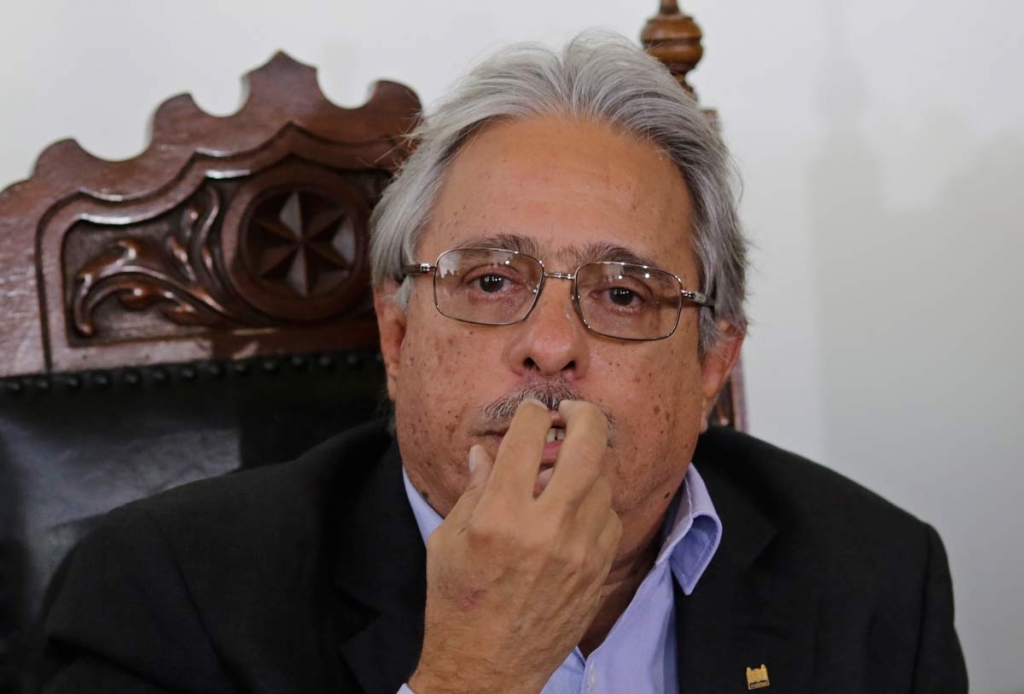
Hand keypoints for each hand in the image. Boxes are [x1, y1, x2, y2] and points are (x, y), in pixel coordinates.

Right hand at [409, 399, 621, 693]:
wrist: (487, 668)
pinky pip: (611, 513)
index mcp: (501, 516)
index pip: (529, 436)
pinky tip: (575, 505)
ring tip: (569, 461)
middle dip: (582, 413)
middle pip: (588, 444)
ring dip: (589, 458)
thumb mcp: (448, 540)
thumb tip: (485, 451)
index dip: (531, 413)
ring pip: (605, 477)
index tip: (531, 413)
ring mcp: (580, 549)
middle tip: (571, 412)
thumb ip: (473, 489)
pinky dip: (596, 499)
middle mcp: (547, 528)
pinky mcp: (597, 569)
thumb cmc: (458, 603)